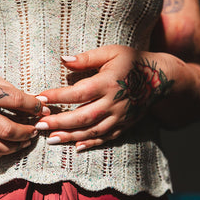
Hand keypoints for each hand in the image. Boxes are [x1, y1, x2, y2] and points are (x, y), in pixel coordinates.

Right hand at [0, 67, 48, 160]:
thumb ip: (8, 88)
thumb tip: (34, 99)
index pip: (16, 101)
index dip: (34, 107)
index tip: (44, 109)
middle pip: (7, 130)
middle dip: (27, 132)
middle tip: (36, 130)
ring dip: (15, 147)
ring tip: (25, 141)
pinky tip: (7, 149)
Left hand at [35, 45, 173, 151]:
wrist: (159, 78)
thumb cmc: (131, 61)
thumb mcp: (110, 52)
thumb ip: (87, 58)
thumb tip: (63, 60)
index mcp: (108, 82)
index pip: (79, 92)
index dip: (58, 96)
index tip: (40, 98)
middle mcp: (114, 102)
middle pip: (83, 116)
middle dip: (59, 122)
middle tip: (39, 125)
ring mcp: (120, 116)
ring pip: (93, 130)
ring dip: (71, 136)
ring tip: (51, 139)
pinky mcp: (124, 125)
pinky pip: (106, 138)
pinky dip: (91, 144)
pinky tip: (76, 147)